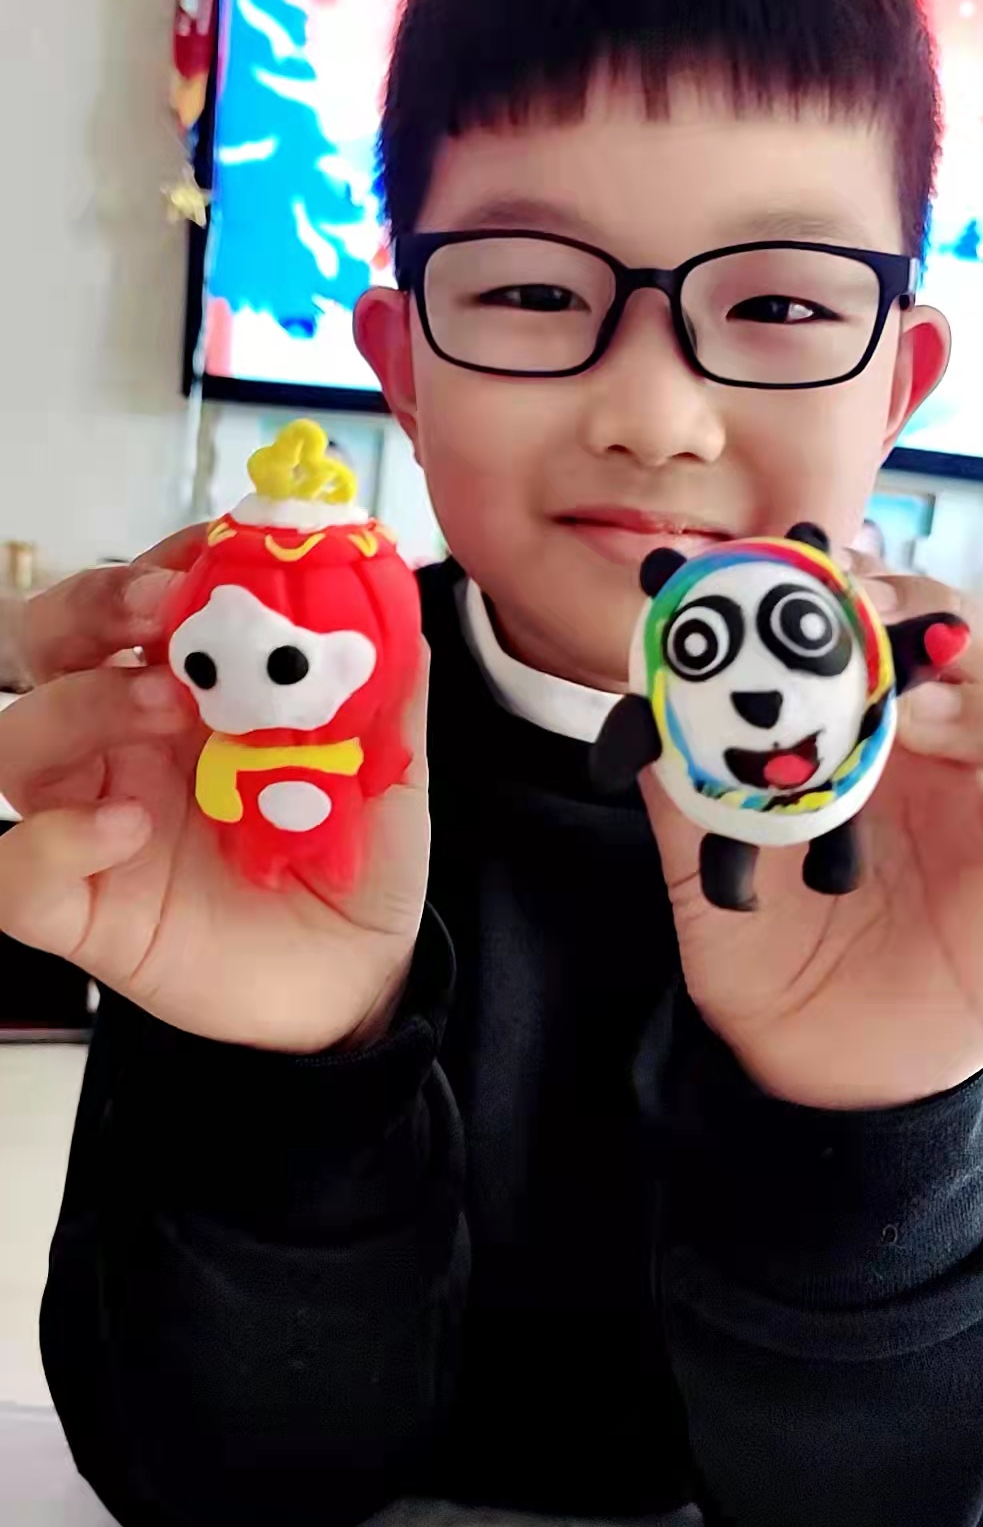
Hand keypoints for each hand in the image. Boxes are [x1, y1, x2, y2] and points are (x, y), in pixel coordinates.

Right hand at [0, 535, 429, 1052]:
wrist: (357, 979)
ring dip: (81, 704)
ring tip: (166, 705)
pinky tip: (127, 831)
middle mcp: (122, 747)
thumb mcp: (388, 770)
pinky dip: (50, 842)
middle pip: (48, 647)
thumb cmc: (352, 860)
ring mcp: (92, 823)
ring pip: (18, 743)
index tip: (212, 547)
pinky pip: (15, 874)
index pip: (132, 604)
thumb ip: (387, 692)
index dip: (157, 564)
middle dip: (91, 607)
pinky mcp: (83, 913)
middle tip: (164, 608)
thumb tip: (401, 608)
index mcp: (183, 694)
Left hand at [642, 570, 982, 1109]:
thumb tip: (640, 699)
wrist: (791, 1058)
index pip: (933, 635)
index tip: (828, 566)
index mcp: (908, 746)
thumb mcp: (705, 851)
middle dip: (951, 622)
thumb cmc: (766, 940)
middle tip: (873, 618)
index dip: (895, 592)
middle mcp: (976, 786)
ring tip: (918, 717)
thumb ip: (686, 778)